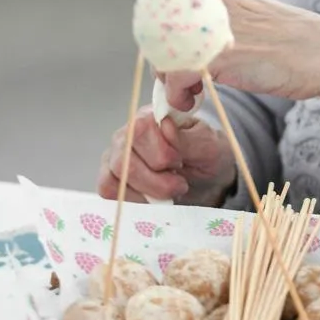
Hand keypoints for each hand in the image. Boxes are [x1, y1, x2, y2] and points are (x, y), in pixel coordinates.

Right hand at [96, 111, 234, 204]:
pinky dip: (134, 201)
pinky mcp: (111, 180)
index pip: (139, 129)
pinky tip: (154, 200)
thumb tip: (165, 125)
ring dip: (147, 192)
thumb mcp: (209, 146)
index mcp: (151, 118)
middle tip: (180, 184)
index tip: (179, 162)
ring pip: (115, 179)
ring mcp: (115, 158)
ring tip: (170, 192)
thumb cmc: (206, 157)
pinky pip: (109, 193)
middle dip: (156, 180)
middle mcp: (127, 135)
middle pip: (124, 160)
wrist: (208, 180)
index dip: (160, 152)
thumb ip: (188, 138)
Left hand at [159, 0, 319, 110]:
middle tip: (185, 82)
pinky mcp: (216, 55)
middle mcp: (209, 0)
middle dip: (167, 63)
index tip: (177, 63)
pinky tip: (192, 100)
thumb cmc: (297, 44)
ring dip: (171, 80)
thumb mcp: (252, 22)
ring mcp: (211, 27)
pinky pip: (175, 77)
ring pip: (164, 56)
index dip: (168, 43)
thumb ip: (220, 27)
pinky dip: (178, 94)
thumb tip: (186, 51)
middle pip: (161, 34)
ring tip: (191, 93)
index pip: (169, 14)